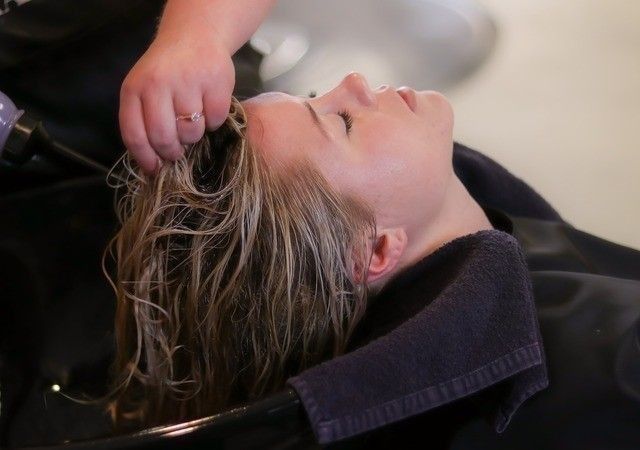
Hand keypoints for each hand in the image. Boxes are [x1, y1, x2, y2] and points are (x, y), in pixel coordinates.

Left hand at [119, 33, 234, 174]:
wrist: (194, 36)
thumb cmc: (167, 73)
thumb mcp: (144, 91)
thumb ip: (143, 122)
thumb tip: (153, 166)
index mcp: (134, 89)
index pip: (135, 135)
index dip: (145, 158)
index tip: (156, 169)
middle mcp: (157, 83)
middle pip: (164, 137)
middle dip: (173, 151)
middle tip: (179, 150)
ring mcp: (187, 81)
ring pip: (191, 131)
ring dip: (195, 134)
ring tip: (193, 120)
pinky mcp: (215, 81)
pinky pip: (216, 120)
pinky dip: (214, 121)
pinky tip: (209, 107)